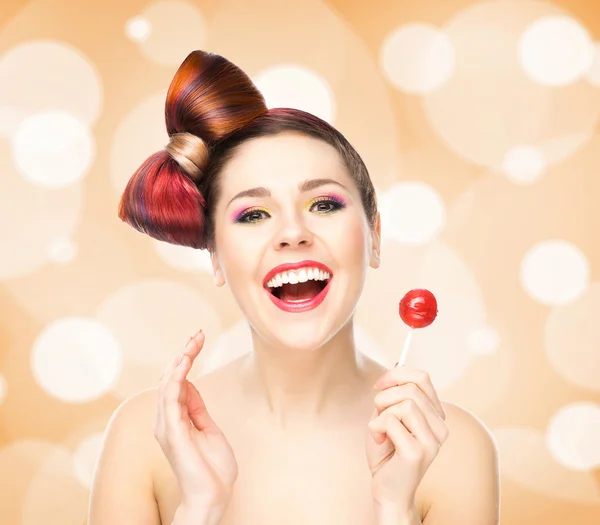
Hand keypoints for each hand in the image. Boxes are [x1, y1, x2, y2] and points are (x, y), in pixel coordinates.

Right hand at [154, 330, 237, 510]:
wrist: (212, 495)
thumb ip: (196, 407)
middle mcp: (165, 420)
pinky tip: (185, 361)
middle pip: (170, 378)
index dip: (185, 359)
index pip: (176, 382)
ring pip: (168, 384)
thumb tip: (190, 384)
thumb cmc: (211, 467)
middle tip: (198, 335)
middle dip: (184, 354)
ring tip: (193, 343)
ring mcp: (166, 425)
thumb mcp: (207, 428)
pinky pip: (170, 398)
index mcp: (174, 418)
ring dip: (181, 360)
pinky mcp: (172, 431)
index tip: (198, 340)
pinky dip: (177, 377)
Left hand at [366, 366, 448, 511]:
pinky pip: (392, 421)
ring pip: (405, 404)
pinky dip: (377, 427)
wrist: (387, 489)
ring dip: (382, 413)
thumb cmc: (387, 451)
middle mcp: (441, 426)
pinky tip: (379, 441)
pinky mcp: (419, 452)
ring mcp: (433, 440)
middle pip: (412, 388)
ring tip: (379, 430)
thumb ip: (395, 393)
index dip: (396, 375)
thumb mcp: (389, 414)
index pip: (422, 377)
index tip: (379, 385)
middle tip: (377, 413)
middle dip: (385, 396)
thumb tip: (397, 363)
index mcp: (436, 415)